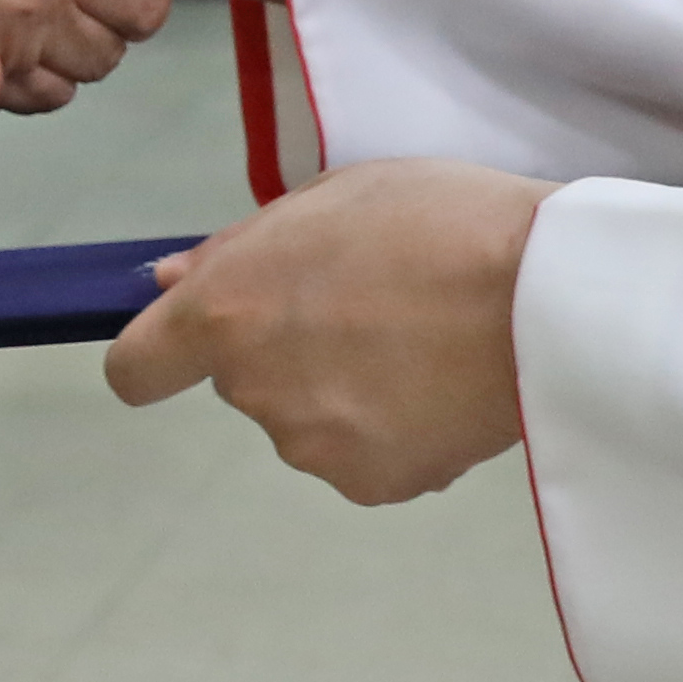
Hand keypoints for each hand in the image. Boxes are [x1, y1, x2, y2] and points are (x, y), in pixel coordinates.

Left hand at [105, 160, 551, 504]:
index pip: (136, 369)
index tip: (195, 339)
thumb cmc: (440, 221)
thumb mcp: (330, 196)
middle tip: (371, 306)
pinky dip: (394, 431)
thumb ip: (240, 247)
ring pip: (307, 419)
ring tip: (424, 344)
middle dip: (286, 350)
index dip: (158, 354)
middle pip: (243, 382)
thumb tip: (171, 284)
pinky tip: (446, 389)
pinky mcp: (374, 485)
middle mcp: (254, 390)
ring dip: (342, 392)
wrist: (546, 298)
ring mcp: (313, 447)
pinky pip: (365, 456)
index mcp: (227, 313)